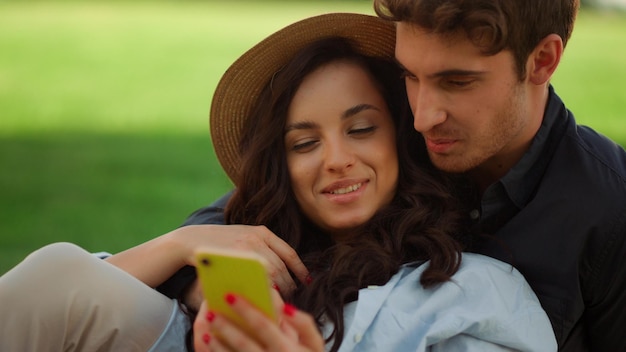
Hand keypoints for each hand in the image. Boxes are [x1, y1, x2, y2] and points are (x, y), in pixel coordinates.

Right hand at [172, 225, 308, 309]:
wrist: (192, 240)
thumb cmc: (221, 243)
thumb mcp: (244, 236)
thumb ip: (262, 247)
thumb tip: (283, 270)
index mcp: (261, 232)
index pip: (289, 252)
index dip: (300, 269)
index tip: (307, 280)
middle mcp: (256, 239)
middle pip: (282, 267)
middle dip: (290, 284)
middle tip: (292, 296)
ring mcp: (245, 251)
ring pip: (272, 275)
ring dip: (280, 289)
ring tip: (282, 299)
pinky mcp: (234, 262)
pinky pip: (255, 280)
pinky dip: (264, 290)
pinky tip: (266, 297)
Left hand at [193, 294, 323, 351]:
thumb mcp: (314, 345)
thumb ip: (304, 324)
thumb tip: (285, 307)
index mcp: (287, 349)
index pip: (264, 327)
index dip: (247, 311)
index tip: (231, 295)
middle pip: (244, 343)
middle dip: (226, 325)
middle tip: (210, 308)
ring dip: (217, 340)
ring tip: (207, 320)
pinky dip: (217, 351)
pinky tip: (208, 339)